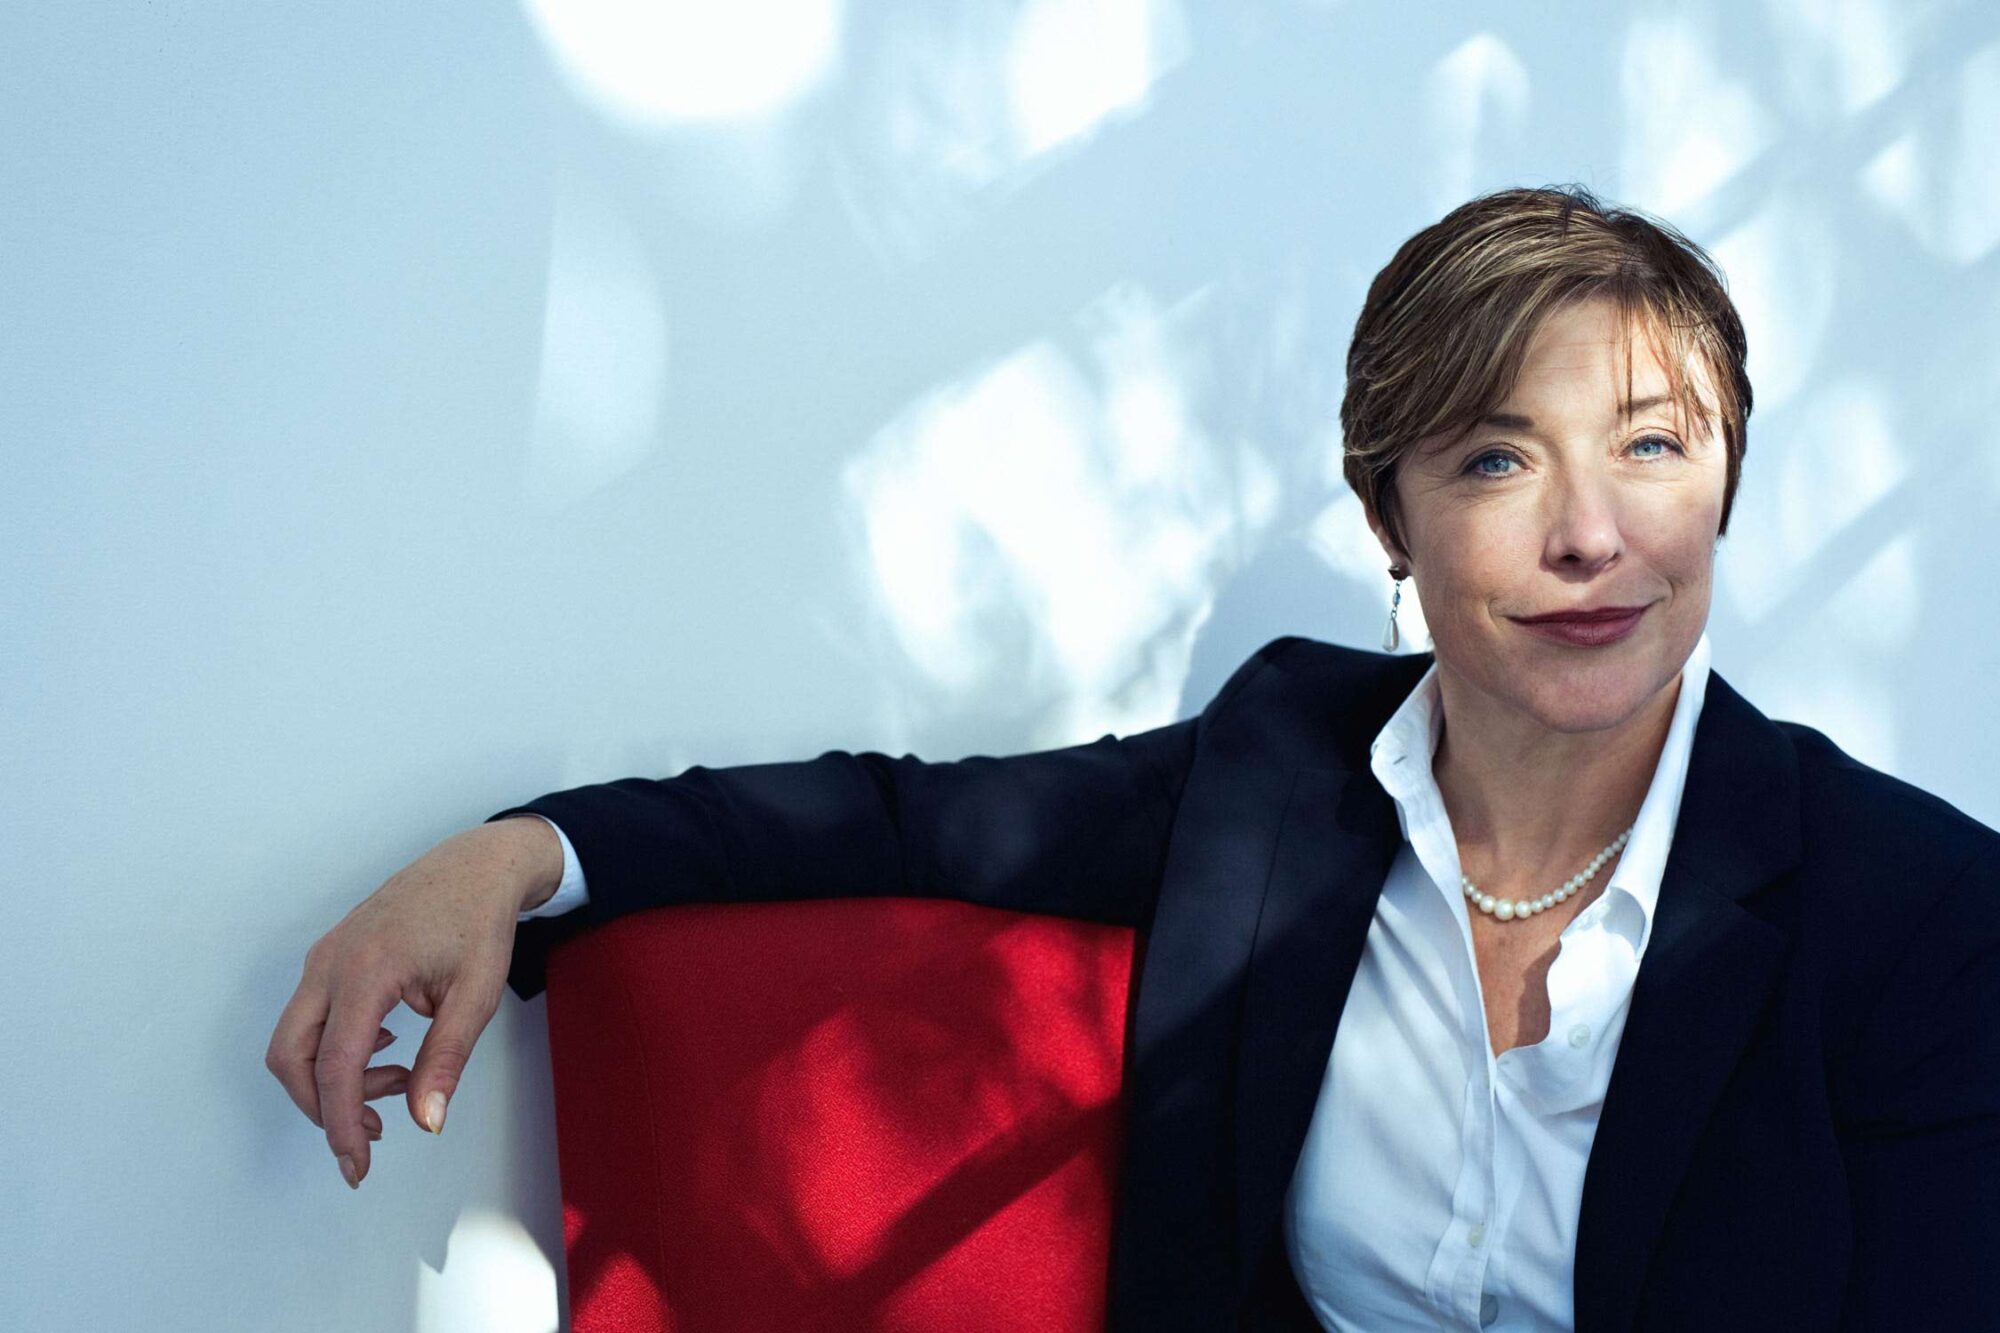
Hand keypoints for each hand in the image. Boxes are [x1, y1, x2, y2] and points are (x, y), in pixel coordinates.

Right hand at [265, 822, 537, 1188]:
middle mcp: (331, 963)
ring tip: (397, 1081)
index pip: (335, 1066)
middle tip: (372, 1131)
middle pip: (291, 1056)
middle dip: (322, 1107)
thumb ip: (446, 1059)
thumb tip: (425, 1121)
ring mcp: (324, 956)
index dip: (340, 1123)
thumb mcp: (477, 993)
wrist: (476, 864)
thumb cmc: (479, 921)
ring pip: (296, 1038)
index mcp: (366, 971)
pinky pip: (312, 1016)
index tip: (357, 1166)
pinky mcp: (330, 956)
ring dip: (333, 1077)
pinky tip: (386, 1051)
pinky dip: (336, 1048)